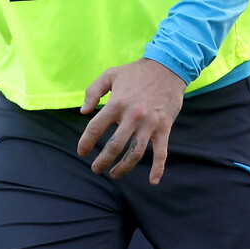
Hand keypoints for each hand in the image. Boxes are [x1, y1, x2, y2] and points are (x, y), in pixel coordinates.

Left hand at [77, 58, 185, 184]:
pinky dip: (158, 168)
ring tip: (114, 174)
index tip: (82, 152)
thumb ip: (93, 91)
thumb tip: (83, 111)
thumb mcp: (110, 74)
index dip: (86, 142)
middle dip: (102, 161)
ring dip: (123, 168)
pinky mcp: (164, 128)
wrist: (167, 67)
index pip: (95, 128)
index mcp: (116, 103)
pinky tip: (153, 181)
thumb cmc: (136, 72)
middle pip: (114, 146)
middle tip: (96, 169)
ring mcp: (149, 124)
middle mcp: (132, 116)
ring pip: (135, 153)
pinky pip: (161, 152)